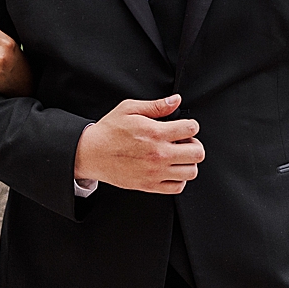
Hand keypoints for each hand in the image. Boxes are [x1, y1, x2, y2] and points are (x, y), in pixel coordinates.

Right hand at [73, 95, 203, 194]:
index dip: (191, 125)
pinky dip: (178, 179)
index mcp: (155, 133)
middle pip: (197, 153)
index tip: (184, 127)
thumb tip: (175, 100)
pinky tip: (170, 169)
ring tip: (177, 156)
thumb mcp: (129, 109)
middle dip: (194, 144)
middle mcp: (159, 154)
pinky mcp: (149, 185)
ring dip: (188, 162)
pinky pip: (177, 187)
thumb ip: (156, 105)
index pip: (192, 129)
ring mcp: (155, 172)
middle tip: (184, 142)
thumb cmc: (108, 131)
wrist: (90, 153)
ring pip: (191, 172)